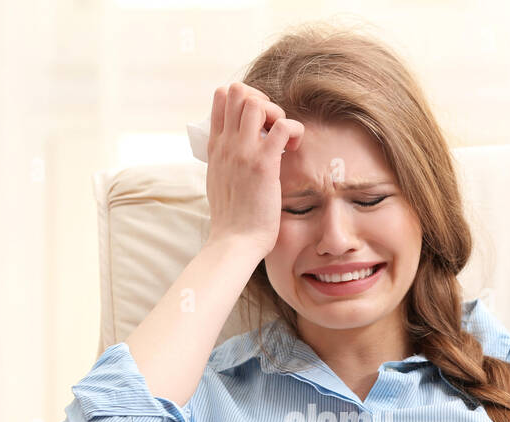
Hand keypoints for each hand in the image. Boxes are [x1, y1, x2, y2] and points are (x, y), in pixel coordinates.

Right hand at [205, 82, 304, 259]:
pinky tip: (292, 150)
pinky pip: (283, 126)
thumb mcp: (218, 180)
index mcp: (216, 146)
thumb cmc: (232, 218)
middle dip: (262, 99)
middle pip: (238, 90)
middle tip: (272, 126)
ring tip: (282, 138)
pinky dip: (294, 130)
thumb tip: (233, 149)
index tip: (258, 123)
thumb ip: (224, 158)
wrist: (234, 242)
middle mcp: (227, 144)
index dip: (245, 99)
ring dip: (276, 112)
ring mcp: (243, 152)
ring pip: (257, 102)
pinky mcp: (263, 164)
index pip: (221, 97)